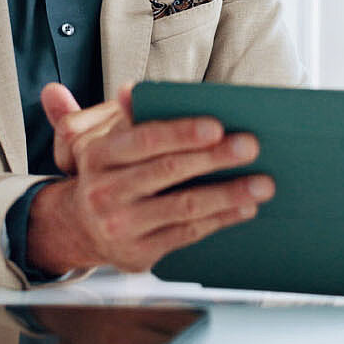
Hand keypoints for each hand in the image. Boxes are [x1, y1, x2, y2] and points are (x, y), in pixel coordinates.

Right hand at [25, 83, 274, 274]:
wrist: (80, 229)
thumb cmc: (107, 176)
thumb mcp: (104, 142)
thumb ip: (120, 116)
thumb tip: (130, 90)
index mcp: (97, 155)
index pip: (143, 140)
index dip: (181, 133)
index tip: (216, 125)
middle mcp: (103, 191)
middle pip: (167, 171)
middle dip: (214, 158)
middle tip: (250, 146)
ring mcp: (120, 225)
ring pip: (183, 206)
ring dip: (227, 193)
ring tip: (263, 183)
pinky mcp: (138, 253)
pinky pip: (186, 234)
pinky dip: (220, 220)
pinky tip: (245, 207)